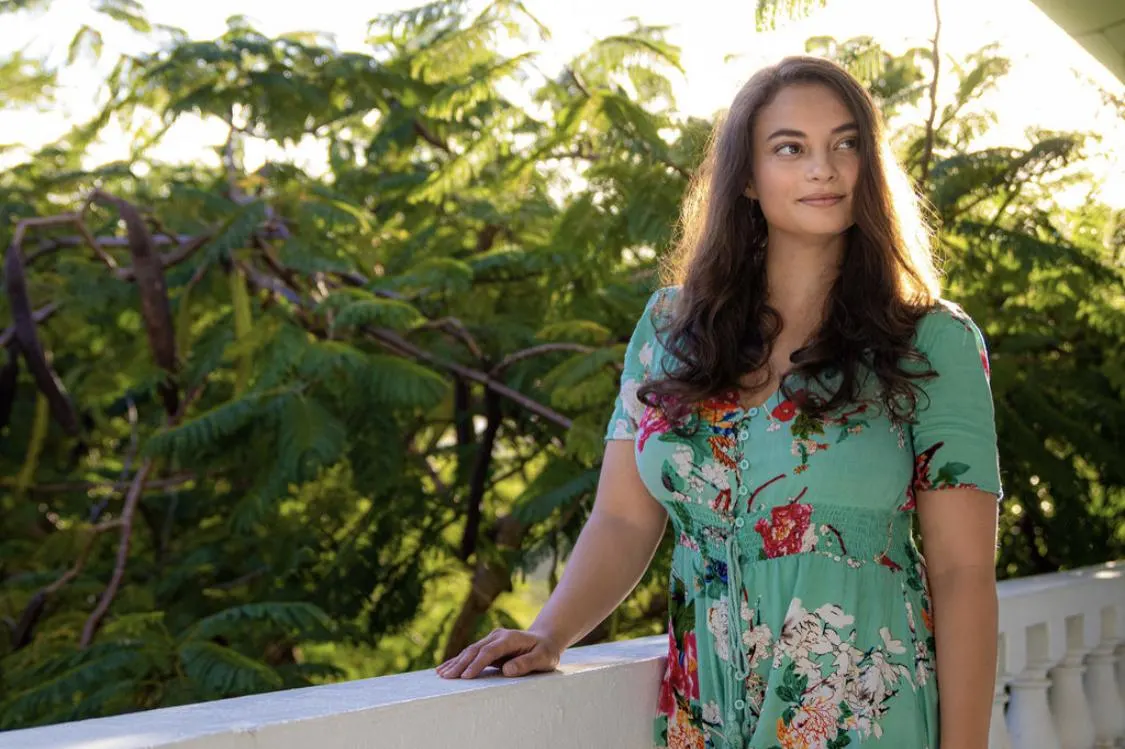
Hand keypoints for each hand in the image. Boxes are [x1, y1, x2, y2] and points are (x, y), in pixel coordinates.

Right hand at [436, 627, 562, 678]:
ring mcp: (491, 640)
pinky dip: (457, 661)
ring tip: (441, 674)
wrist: (544, 640)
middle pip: (475, 650)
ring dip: (455, 663)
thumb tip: (507, 670)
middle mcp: (497, 636)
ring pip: (469, 651)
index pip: (489, 651)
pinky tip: (444, 668)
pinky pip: (470, 654)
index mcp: (509, 638)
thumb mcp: (543, 658)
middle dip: (460, 664)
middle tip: (447, 677)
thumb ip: (527, 663)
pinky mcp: (487, 646)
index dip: (477, 664)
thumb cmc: (545, 651)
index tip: (466, 676)